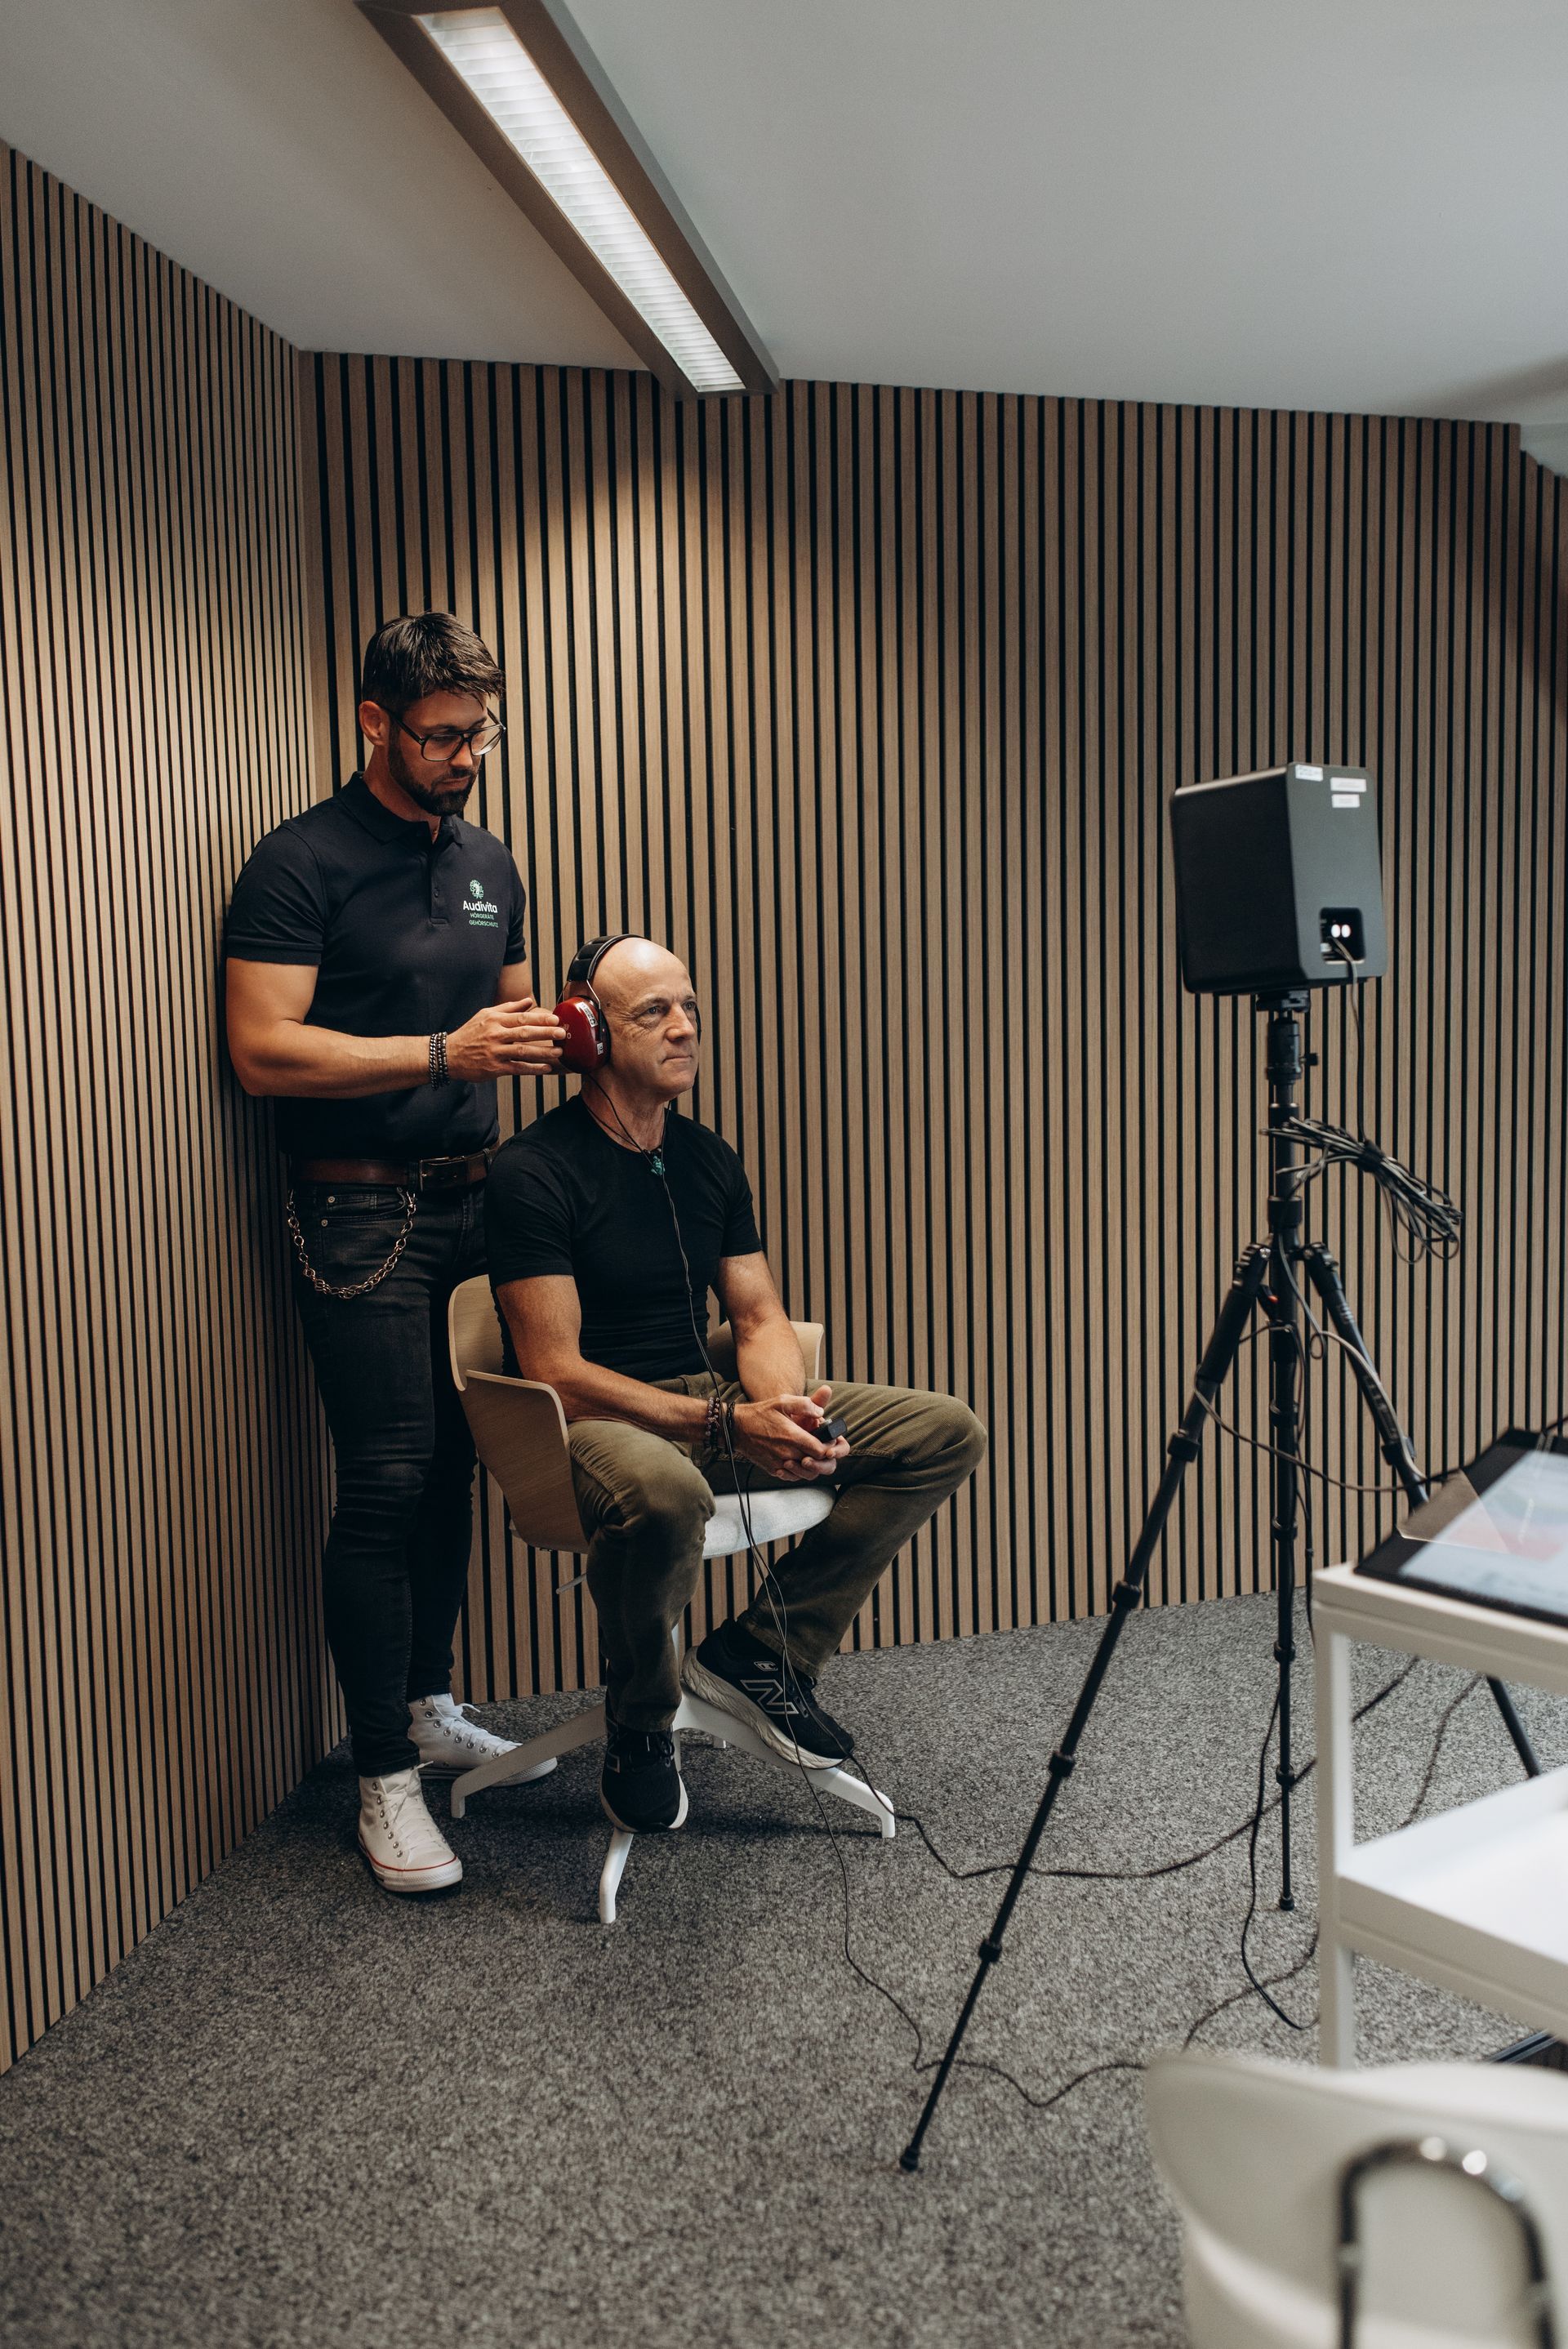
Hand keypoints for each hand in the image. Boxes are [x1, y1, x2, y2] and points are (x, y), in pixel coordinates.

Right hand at [447, 997, 566, 1078]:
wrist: (449, 1055)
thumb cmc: (470, 1033)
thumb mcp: (486, 1015)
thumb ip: (509, 1008)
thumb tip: (530, 1002)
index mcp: (495, 1020)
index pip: (521, 1017)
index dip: (540, 1018)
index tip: (556, 1019)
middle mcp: (495, 1035)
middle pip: (524, 1033)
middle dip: (545, 1033)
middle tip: (562, 1033)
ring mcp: (495, 1052)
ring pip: (522, 1051)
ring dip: (543, 1052)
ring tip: (558, 1052)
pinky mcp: (494, 1068)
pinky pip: (517, 1068)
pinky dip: (532, 1068)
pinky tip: (546, 1068)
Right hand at [731, 1384, 849, 1482]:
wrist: (736, 1428)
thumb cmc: (759, 1414)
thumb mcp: (782, 1401)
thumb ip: (805, 1405)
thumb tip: (820, 1412)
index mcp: (792, 1436)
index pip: (821, 1451)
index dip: (829, 1447)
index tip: (828, 1440)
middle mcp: (787, 1453)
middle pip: (816, 1464)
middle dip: (822, 1456)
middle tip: (821, 1446)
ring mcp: (779, 1464)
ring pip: (805, 1473)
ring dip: (812, 1465)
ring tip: (811, 1453)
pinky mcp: (773, 1469)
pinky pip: (792, 1476)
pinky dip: (799, 1471)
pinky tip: (798, 1459)